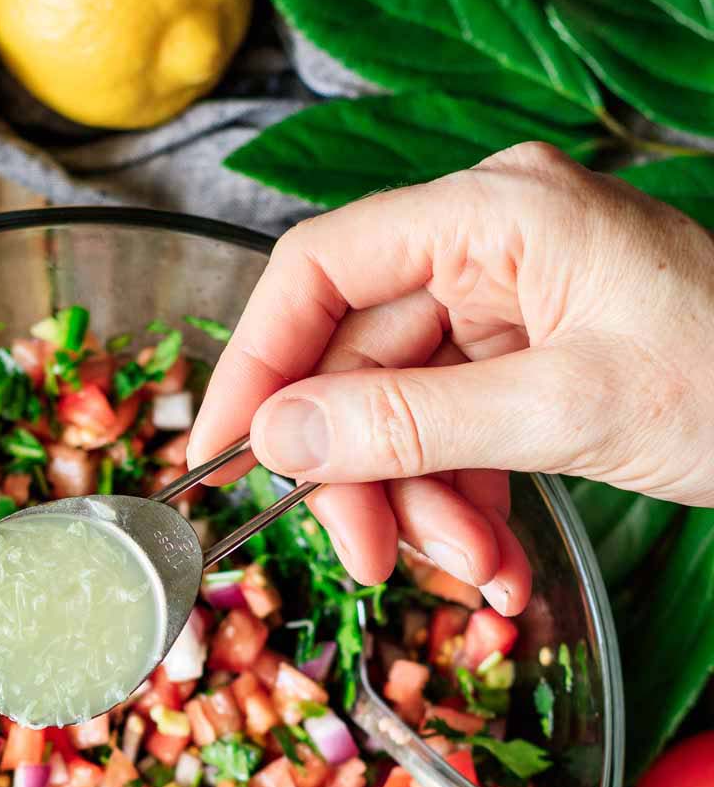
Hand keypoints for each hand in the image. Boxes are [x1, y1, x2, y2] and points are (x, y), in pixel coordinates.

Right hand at [189, 142, 713, 613]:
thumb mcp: (564, 410)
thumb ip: (412, 423)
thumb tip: (280, 437)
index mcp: (492, 213)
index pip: (321, 269)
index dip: (256, 363)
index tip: (221, 456)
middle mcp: (488, 248)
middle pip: (358, 362)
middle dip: (364, 476)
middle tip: (368, 560)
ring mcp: (509, 307)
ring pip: (403, 416)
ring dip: (423, 509)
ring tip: (473, 573)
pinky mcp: (530, 363)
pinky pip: (456, 438)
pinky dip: (465, 509)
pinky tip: (497, 568)